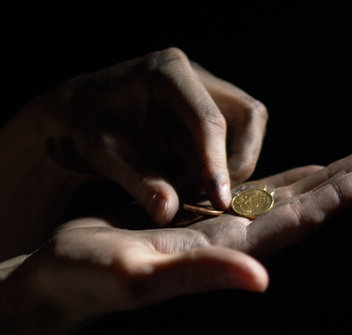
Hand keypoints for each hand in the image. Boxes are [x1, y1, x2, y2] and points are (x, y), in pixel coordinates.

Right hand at [0, 151, 351, 334]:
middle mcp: (235, 242)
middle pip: (305, 207)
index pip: (295, 221)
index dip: (336, 197)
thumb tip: (261, 279)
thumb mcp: (139, 278)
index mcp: (227, 252)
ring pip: (288, 197)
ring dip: (327, 178)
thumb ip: (201, 275)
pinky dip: (288, 179)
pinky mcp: (205, 219)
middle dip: (347, 183)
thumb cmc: (88, 280)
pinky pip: (257, 194)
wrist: (63, 279)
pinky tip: (308, 172)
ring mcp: (223, 230)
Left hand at [32, 47, 266, 224]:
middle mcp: (194, 78)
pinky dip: (215, 171)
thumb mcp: (102, 154)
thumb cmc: (80, 125)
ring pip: (246, 132)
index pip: (209, 117)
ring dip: (227, 168)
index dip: (217, 161)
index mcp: (167, 71)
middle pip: (247, 117)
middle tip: (210, 197)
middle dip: (235, 162)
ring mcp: (204, 95)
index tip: (219, 200)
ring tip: (190, 193)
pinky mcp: (205, 116)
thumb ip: (138, 182)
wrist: (71, 119)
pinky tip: (187, 186)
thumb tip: (169, 212)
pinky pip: (230, 145)